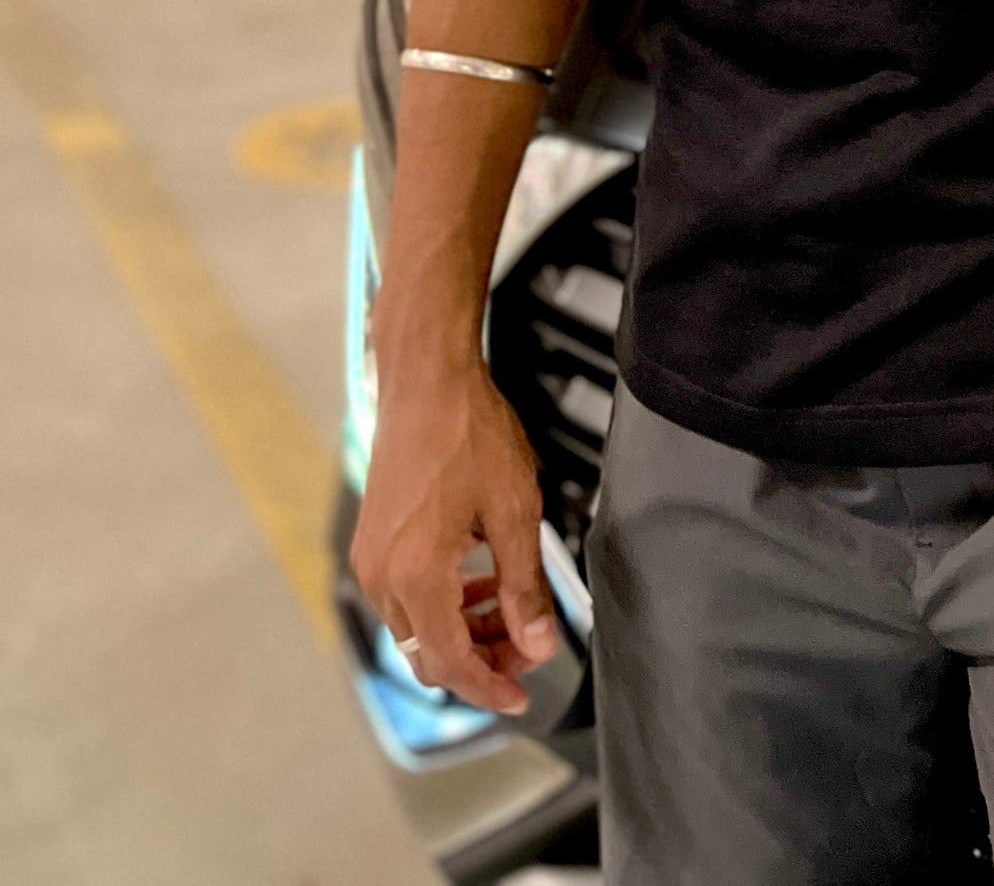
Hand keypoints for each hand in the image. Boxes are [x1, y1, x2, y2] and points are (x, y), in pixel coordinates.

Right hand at [350, 359, 558, 712]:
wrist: (426, 381)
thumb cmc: (470, 435)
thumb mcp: (513, 512)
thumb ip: (524, 587)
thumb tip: (538, 644)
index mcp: (416, 576)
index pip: (450, 663)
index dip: (488, 687)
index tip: (521, 696)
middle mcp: (382, 577)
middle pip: (429, 654)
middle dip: (480, 660)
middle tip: (527, 647)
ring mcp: (371, 558)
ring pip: (417, 628)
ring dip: (463, 630)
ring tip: (510, 611)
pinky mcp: (372, 541)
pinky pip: (405, 596)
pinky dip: (443, 602)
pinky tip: (480, 579)